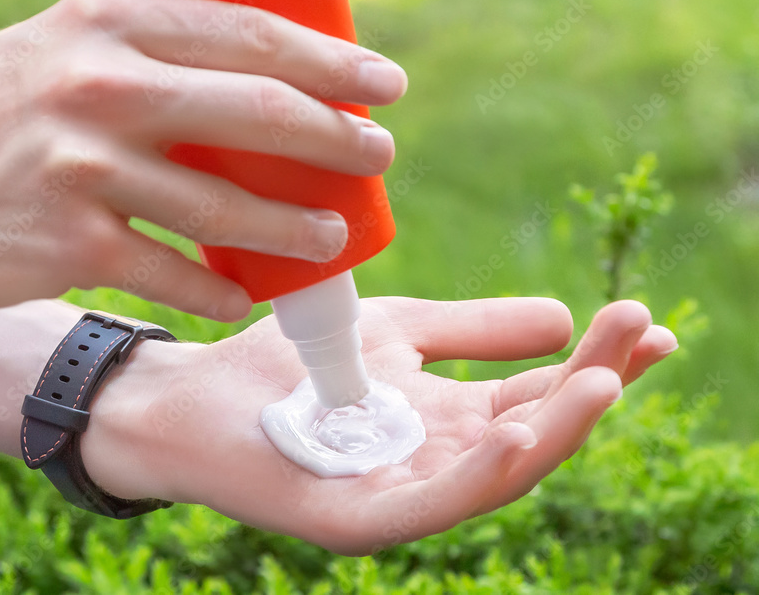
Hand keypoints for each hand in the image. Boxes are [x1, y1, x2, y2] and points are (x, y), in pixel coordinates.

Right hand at [0, 0, 406, 315]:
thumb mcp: (42, 55)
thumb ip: (130, 60)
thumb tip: (240, 88)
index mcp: (99, 23)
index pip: (245, 33)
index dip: (329, 58)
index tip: (383, 82)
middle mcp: (96, 85)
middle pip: (256, 109)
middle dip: (336, 136)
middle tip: (380, 153)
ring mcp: (81, 167)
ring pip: (224, 203)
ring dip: (293, 227)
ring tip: (334, 235)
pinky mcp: (66, 244)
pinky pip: (174, 271)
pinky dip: (219, 288)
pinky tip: (241, 294)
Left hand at [84, 297, 676, 554]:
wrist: (194, 394)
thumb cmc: (290, 365)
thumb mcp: (398, 332)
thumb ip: (475, 330)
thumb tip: (562, 319)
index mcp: (449, 422)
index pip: (537, 396)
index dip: (595, 363)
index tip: (646, 322)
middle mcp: (435, 465)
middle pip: (531, 434)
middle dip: (590, 388)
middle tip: (639, 331)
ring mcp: (398, 497)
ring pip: (495, 476)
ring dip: (554, 432)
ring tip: (602, 382)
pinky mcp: (354, 521)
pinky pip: (430, 505)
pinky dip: (480, 475)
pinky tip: (520, 432)